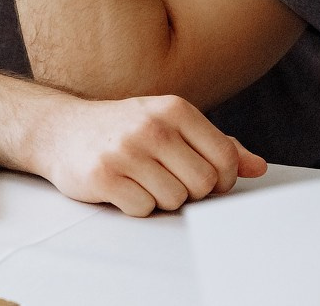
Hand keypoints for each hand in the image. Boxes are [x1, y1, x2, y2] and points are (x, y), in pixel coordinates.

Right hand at [27, 93, 264, 216]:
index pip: (225, 157)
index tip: (205, 178)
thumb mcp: (170, 123)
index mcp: (174, 109)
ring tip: (141, 178)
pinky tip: (122, 185)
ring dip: (160, 198)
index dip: (222, 179)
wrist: (61, 129)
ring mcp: (125, 150)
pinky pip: (142, 209)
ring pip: (174, 200)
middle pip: (203, 184)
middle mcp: (151, 126)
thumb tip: (258, 167)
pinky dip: (135, 205)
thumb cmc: (123, 128)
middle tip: (167, 177)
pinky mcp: (103, 176)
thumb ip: (216, 144)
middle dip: (190, 190)